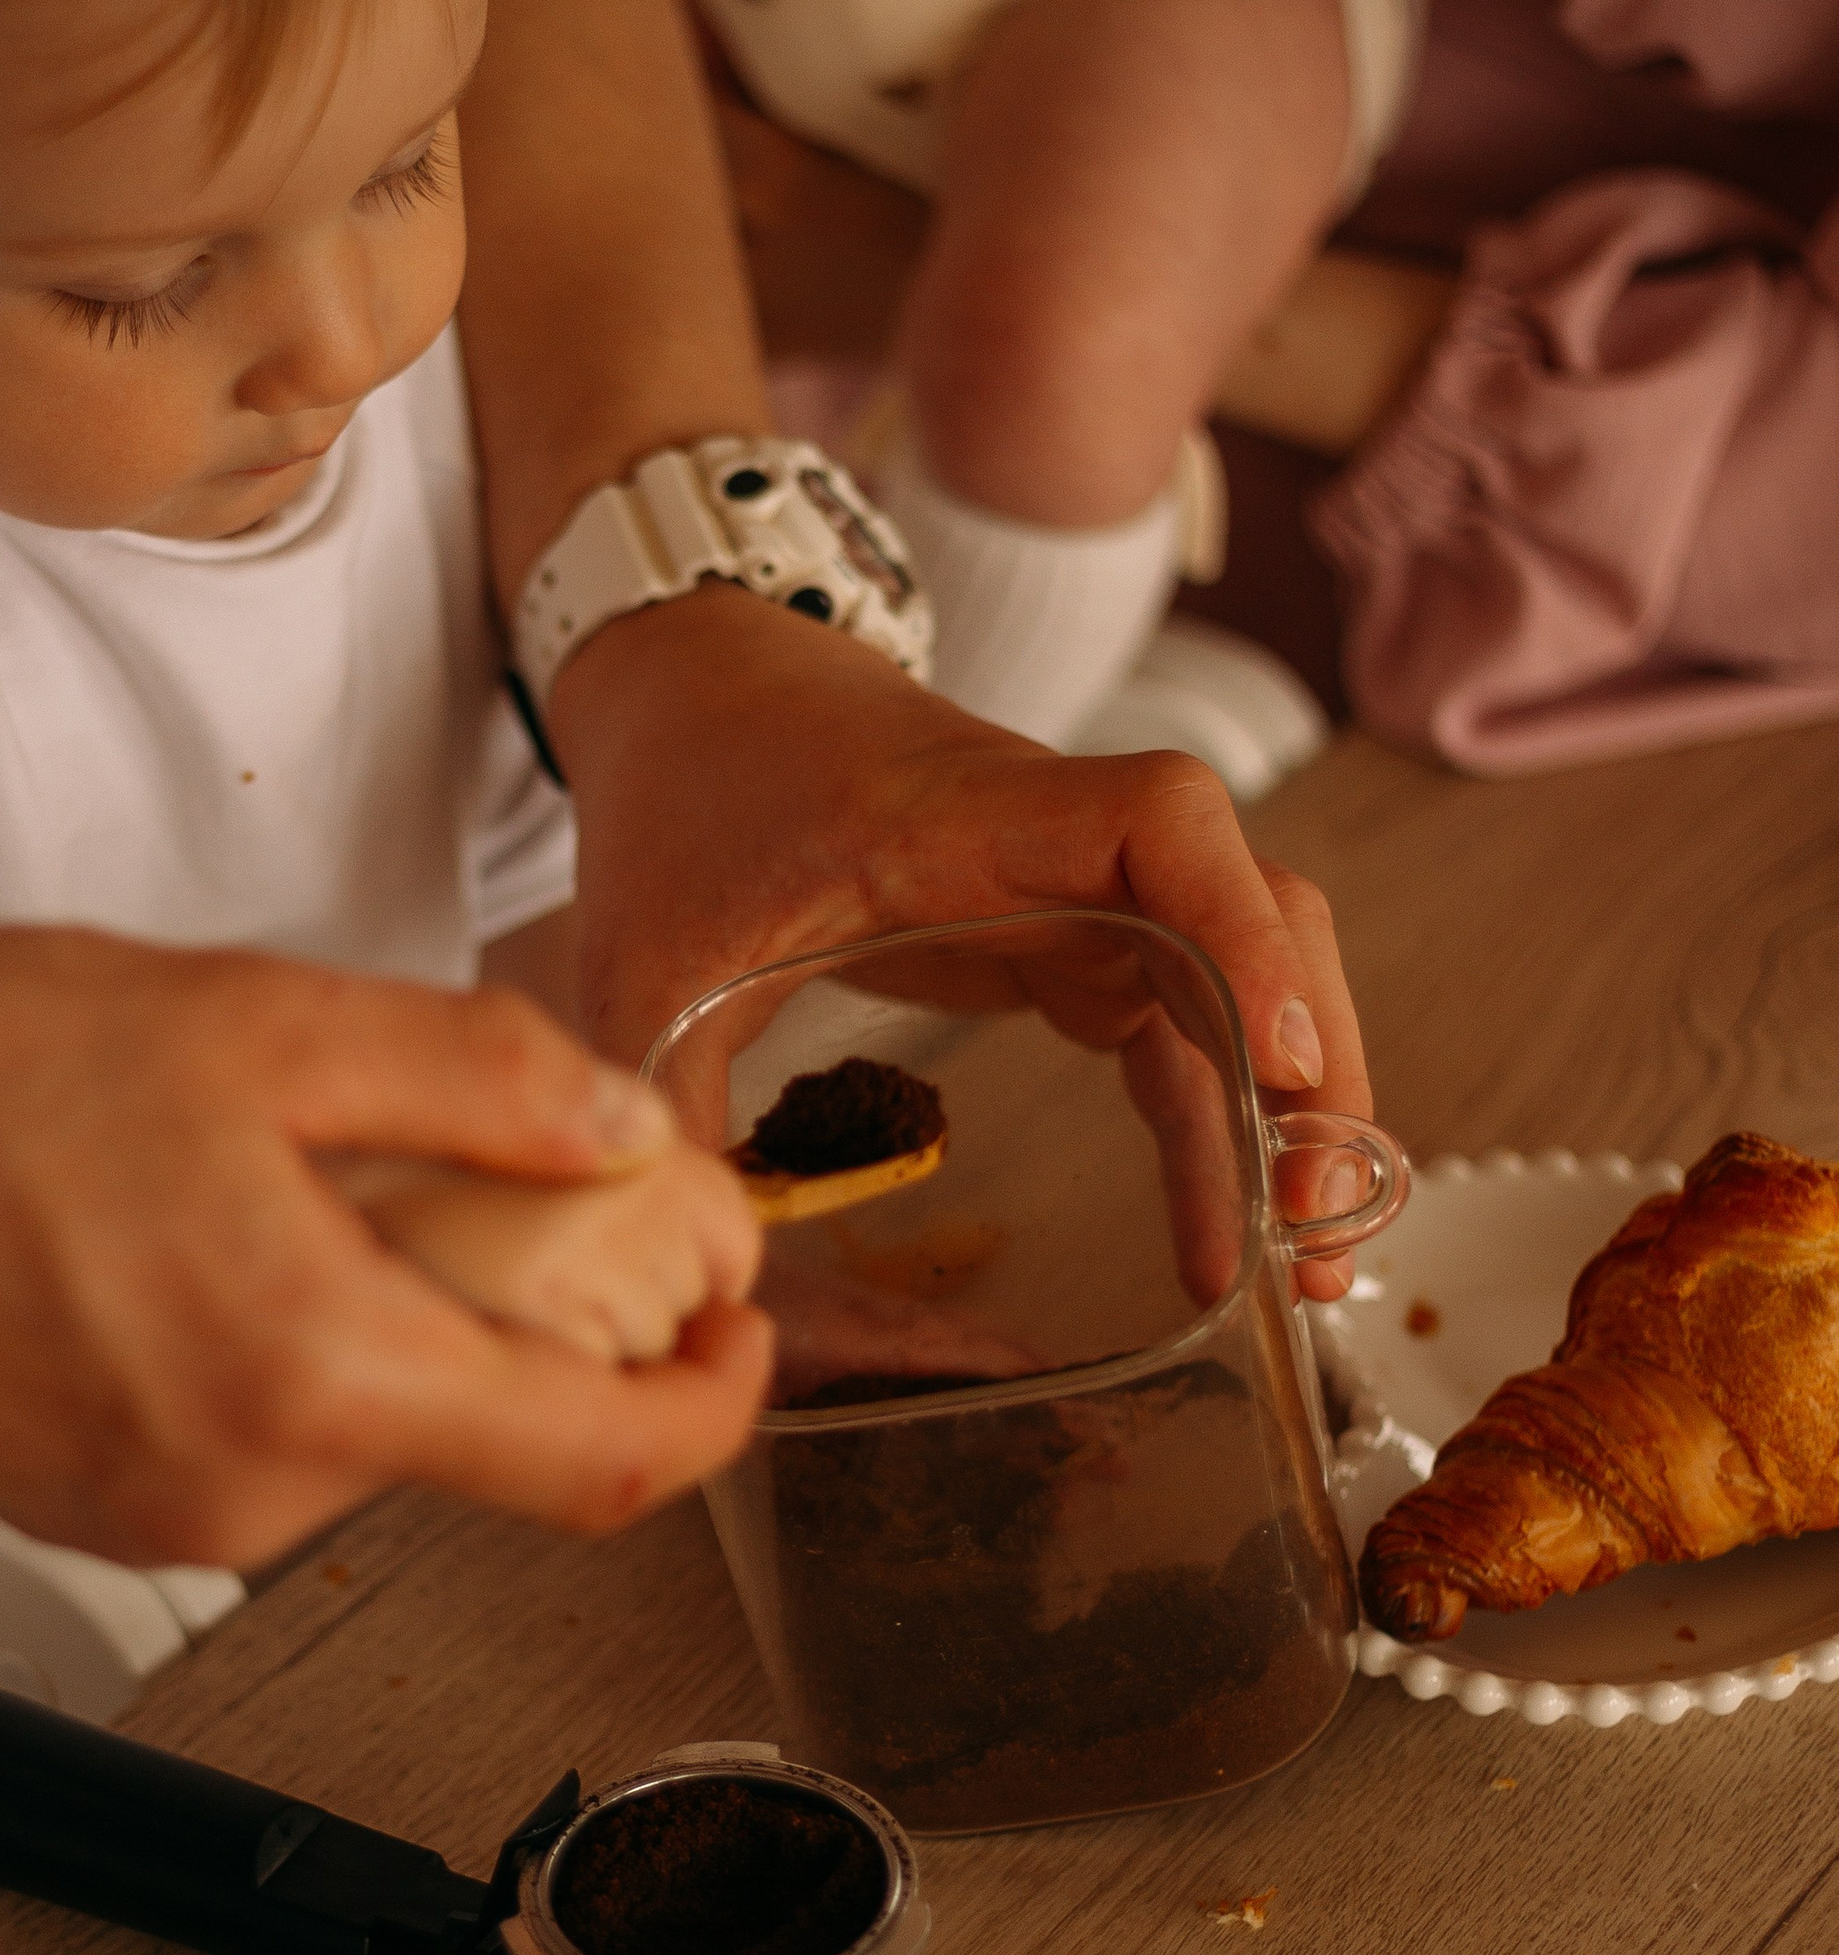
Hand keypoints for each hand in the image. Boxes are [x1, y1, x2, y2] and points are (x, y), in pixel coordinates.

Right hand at [0, 903, 771, 1568]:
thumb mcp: (258, 1022)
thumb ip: (473, 1080)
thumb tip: (621, 1134)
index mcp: (313, 1383)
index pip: (604, 1465)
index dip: (718, 1403)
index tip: (747, 1323)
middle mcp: (245, 1497)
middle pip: (488, 1438)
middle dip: (550, 1316)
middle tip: (538, 1172)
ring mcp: (156, 1522)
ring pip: (370, 1431)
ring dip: (409, 1317)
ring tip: (328, 1163)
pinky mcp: (85, 1507)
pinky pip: (263, 1438)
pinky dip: (301, 1343)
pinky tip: (221, 1221)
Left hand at [545, 582, 1372, 1299]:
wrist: (693, 688)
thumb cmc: (683, 792)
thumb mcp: (638, 954)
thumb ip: (661, 1093)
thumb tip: (692, 1265)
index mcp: (967, 818)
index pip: (1161, 823)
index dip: (1241, 927)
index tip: (1275, 1057)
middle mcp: (1057, 844)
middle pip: (1254, 915)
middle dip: (1311, 1065)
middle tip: (1317, 1226)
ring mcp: (1076, 889)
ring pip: (1242, 980)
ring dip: (1290, 1111)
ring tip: (1309, 1266)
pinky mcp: (1064, 936)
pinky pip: (1177, 1028)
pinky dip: (1214, 1124)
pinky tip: (1224, 1238)